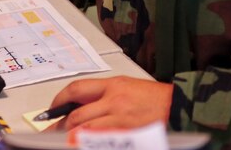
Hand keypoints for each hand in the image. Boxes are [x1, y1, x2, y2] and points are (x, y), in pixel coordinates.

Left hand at [47, 76, 172, 130]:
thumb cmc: (158, 99)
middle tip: (50, 132)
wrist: (180, 107)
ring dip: (69, 136)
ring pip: (84, 128)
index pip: (77, 89)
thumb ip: (107, 94)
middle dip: (59, 124)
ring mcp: (119, 118)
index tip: (52, 109)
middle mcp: (114, 99)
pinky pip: (99, 140)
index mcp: (114, 85)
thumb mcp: (129, 87)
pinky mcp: (126, 133)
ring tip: (61, 141)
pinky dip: (86, 142)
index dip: (59, 100)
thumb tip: (83, 106)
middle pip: (76, 113)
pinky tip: (80, 144)